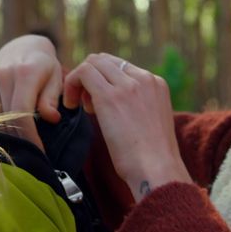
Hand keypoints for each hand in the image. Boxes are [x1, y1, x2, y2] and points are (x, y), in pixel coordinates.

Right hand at [0, 35, 63, 150]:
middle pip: (5, 119)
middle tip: (32, 153)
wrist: (22, 46)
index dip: (30, 136)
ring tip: (20, 144)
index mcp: (24, 73)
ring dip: (6, 134)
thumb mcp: (55, 79)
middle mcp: (1, 74)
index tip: (39, 152)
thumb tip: (51, 118)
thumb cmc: (44, 67)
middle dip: (19, 140)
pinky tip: (7, 129)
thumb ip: (51, 99)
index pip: (22, 113)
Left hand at [64, 54, 190, 201]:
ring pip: (93, 62)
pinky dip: (72, 84)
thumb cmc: (152, 159)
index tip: (96, 103)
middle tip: (85, 105)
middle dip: (89, 78)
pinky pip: (84, 73)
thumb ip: (137, 106)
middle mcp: (144, 78)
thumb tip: (117, 107)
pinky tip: (72, 106)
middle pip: (104, 60)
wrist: (158, 171)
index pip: (120, 66)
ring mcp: (127, 85)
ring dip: (79, 81)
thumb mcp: (150, 122)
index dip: (103, 80)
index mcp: (156, 83)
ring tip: (79, 107)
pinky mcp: (109, 96)